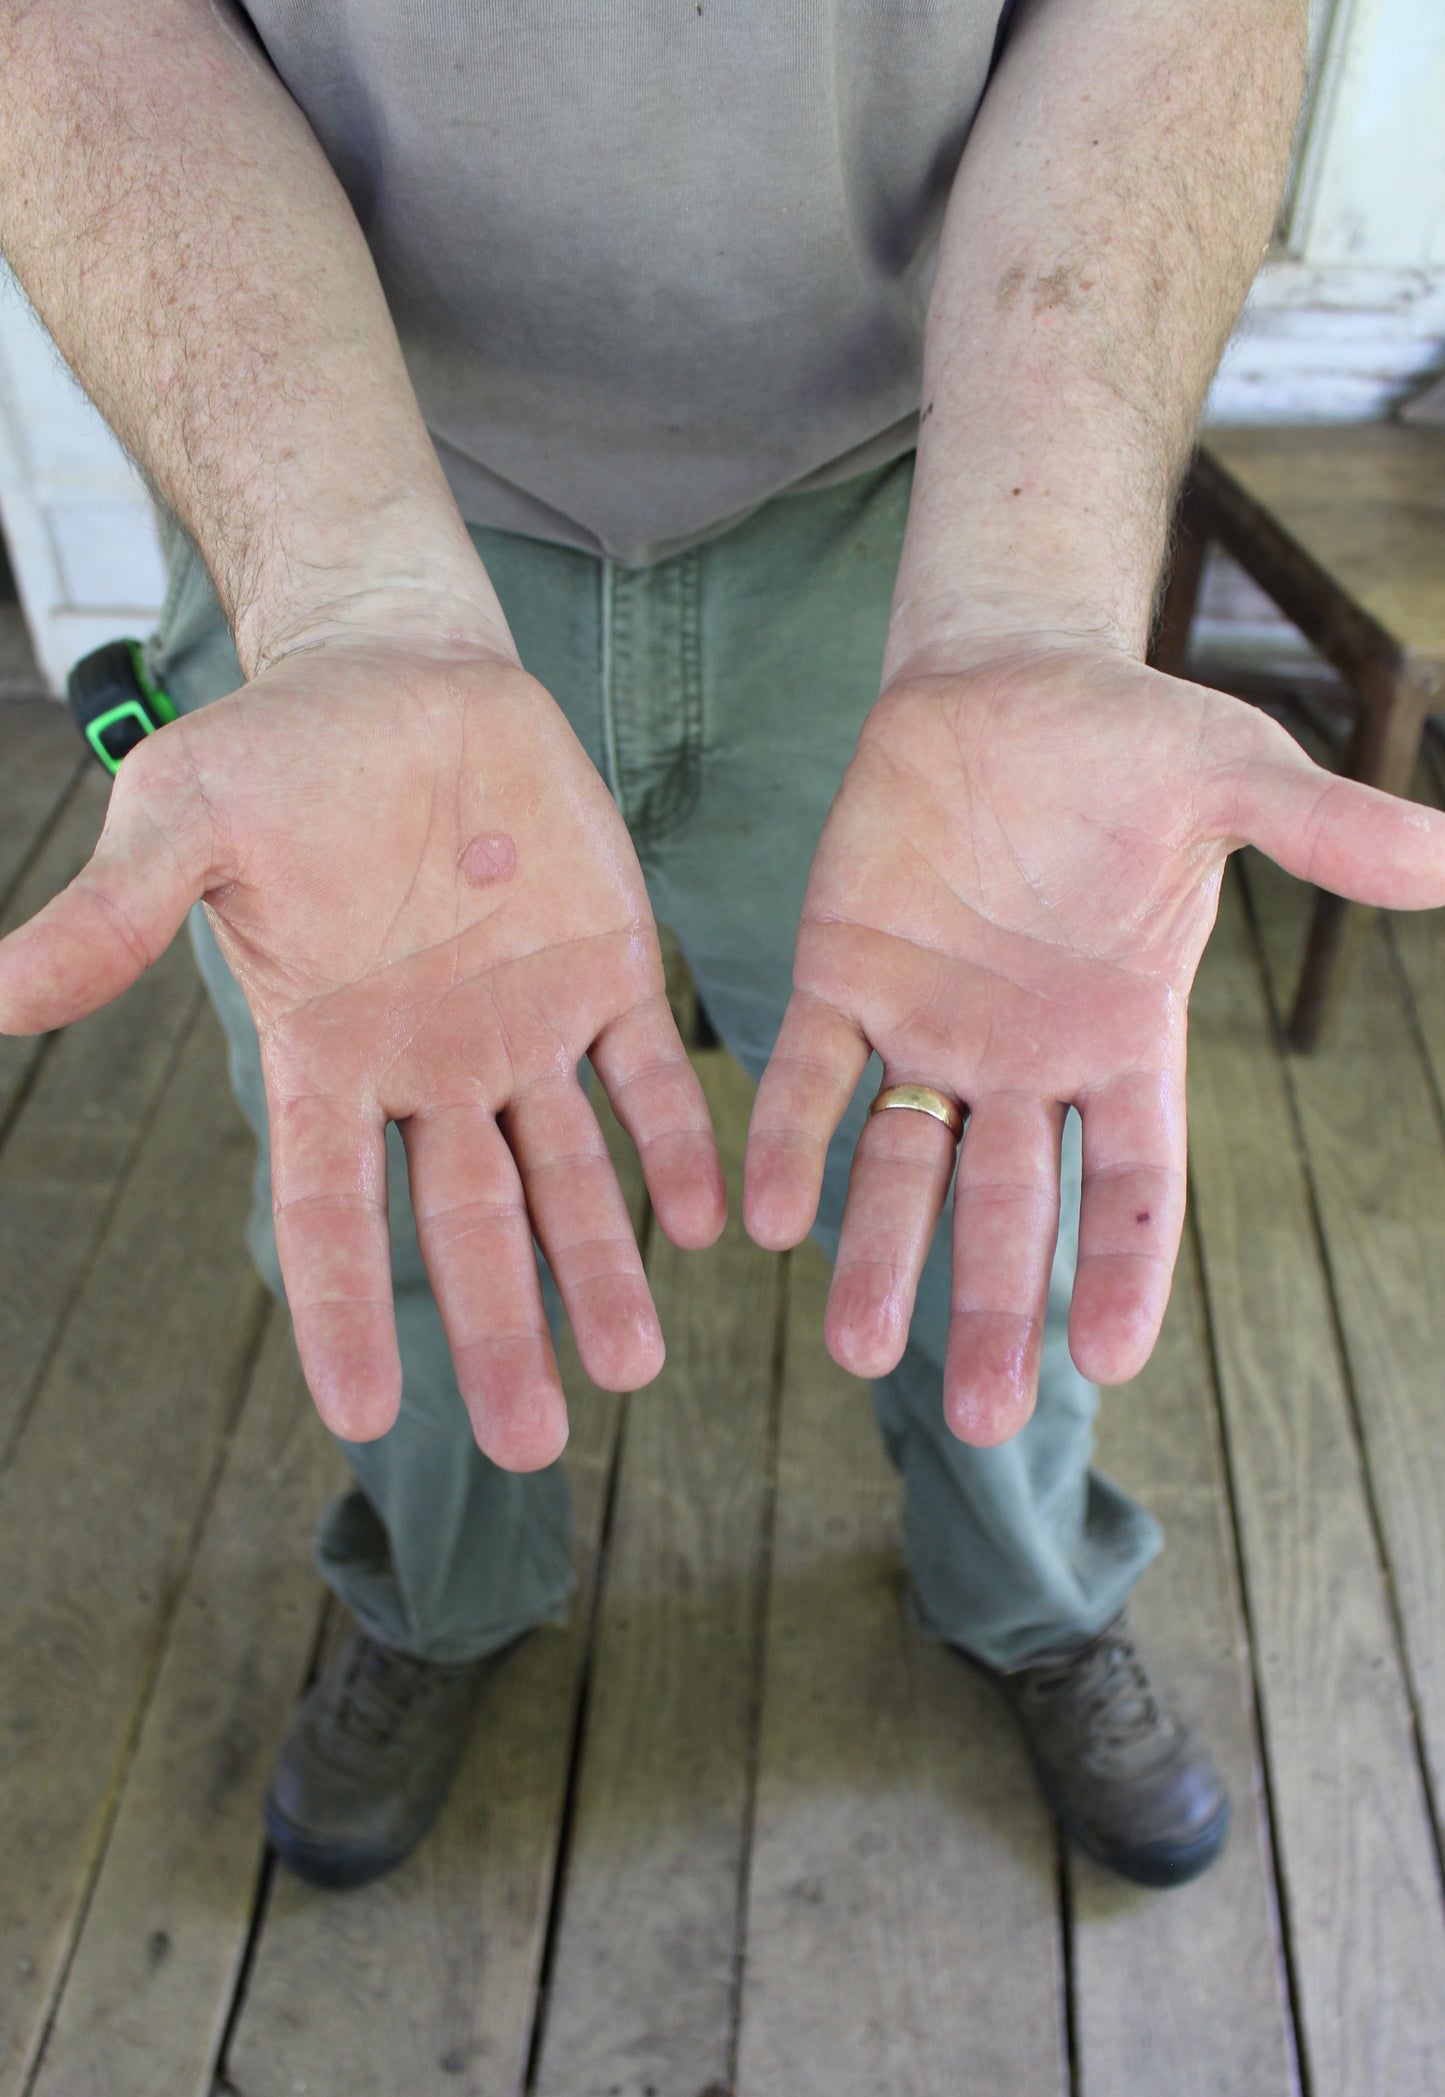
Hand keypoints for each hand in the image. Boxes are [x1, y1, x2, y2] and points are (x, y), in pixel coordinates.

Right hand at [0, 629, 725, 1464]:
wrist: (400, 671)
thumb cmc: (280, 749)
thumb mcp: (185, 821)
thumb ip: (117, 919)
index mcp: (329, 1055)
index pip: (330, 1210)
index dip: (345, 1311)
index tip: (367, 1421)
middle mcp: (432, 1069)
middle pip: (469, 1227)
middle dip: (499, 1330)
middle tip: (537, 1443)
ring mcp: (527, 1027)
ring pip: (570, 1176)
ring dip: (601, 1269)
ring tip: (635, 1366)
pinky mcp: (610, 970)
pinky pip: (649, 1078)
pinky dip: (675, 1144)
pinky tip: (705, 1220)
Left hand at [744, 637, 1444, 1444]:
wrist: (999, 676)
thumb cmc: (1125, 736)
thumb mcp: (1230, 777)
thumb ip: (1323, 831)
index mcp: (1122, 1036)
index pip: (1133, 1180)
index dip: (1123, 1267)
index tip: (1107, 1362)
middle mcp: (1024, 1059)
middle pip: (1012, 1209)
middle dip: (996, 1309)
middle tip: (978, 1420)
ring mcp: (930, 1027)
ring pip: (903, 1167)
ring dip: (881, 1257)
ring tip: (855, 1351)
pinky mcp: (842, 978)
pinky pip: (812, 1076)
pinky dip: (789, 1140)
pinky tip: (766, 1215)